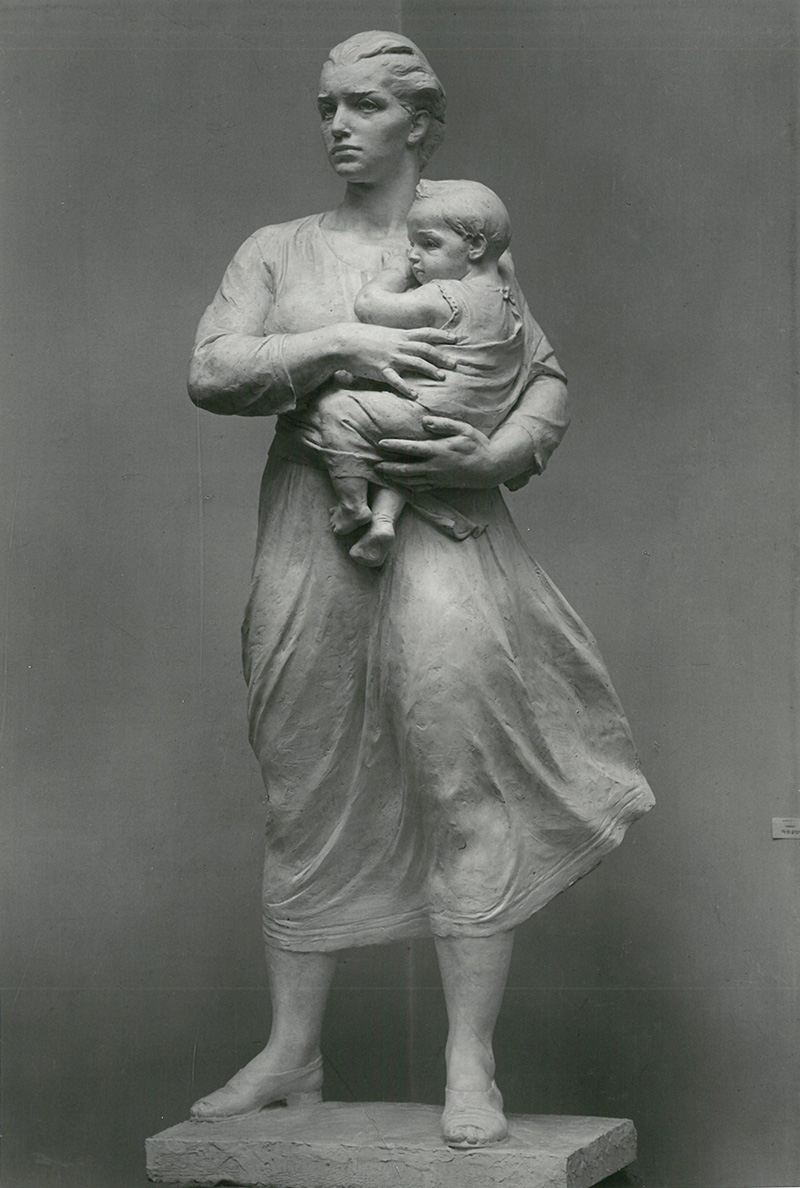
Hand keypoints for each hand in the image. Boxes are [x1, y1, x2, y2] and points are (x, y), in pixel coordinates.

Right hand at [335, 323, 456, 400]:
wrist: (344, 341)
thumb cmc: (363, 337)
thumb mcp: (384, 333)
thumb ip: (398, 338)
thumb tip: (409, 342)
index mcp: (400, 335)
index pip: (426, 333)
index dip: (442, 336)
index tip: (455, 339)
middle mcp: (399, 345)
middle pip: (426, 349)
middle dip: (442, 357)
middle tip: (455, 364)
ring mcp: (391, 357)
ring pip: (416, 362)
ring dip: (430, 369)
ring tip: (441, 377)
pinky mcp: (381, 370)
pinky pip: (396, 380)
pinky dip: (407, 388)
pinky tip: (416, 395)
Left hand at [375, 416, 499, 489]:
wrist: (490, 468)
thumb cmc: (477, 445)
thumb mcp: (463, 429)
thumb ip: (443, 424)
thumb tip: (424, 421)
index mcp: (439, 451)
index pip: (411, 449)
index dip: (394, 447)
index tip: (380, 444)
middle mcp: (435, 467)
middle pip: (405, 470)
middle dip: (388, 468)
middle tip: (374, 465)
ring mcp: (437, 478)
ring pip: (411, 481)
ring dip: (395, 478)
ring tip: (382, 474)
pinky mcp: (440, 485)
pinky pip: (420, 487)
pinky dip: (407, 486)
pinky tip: (400, 483)